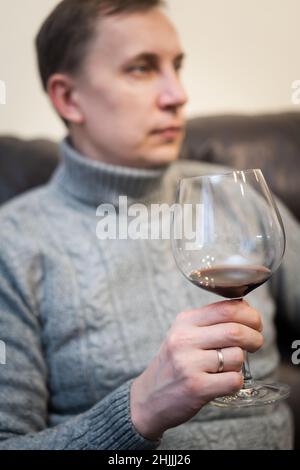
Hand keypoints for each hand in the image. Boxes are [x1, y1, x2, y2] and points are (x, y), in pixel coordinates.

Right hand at [130, 299, 262, 440]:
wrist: (149, 397)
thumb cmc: (174, 363)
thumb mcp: (183, 334)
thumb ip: (210, 322)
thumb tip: (245, 311)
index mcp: (184, 321)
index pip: (226, 308)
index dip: (249, 315)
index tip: (255, 324)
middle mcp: (184, 339)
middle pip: (235, 331)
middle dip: (254, 338)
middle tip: (256, 344)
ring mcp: (189, 364)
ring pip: (236, 356)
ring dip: (240, 363)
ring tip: (228, 367)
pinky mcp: (196, 387)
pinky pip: (233, 380)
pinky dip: (235, 382)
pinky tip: (224, 382)